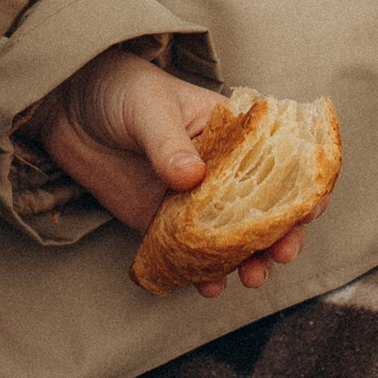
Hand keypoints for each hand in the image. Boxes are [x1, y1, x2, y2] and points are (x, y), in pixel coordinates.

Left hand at [33, 50, 308, 294]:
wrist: (69, 107)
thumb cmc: (122, 91)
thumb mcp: (149, 108)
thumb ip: (169, 143)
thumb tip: (191, 178)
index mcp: (235, 135)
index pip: (281, 162)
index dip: (302, 188)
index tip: (308, 210)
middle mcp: (223, 173)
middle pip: (265, 211)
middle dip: (280, 236)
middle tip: (280, 254)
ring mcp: (195, 202)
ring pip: (232, 240)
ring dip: (248, 262)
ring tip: (250, 278)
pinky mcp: (163, 225)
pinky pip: (190, 255)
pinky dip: (201, 273)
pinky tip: (206, 286)